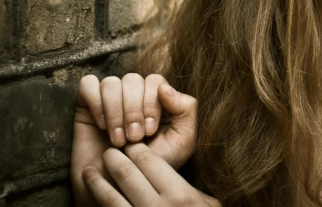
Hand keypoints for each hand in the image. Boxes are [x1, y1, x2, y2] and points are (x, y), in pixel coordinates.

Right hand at [71, 74, 196, 204]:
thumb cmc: (151, 167)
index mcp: (156, 99)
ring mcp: (109, 99)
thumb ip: (186, 110)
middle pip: (133, 79)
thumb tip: (165, 87)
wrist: (119, 188)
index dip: (151, 103)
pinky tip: (101, 126)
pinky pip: (88, 85)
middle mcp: (133, 95)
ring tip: (118, 139)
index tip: (149, 132)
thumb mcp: (181, 141)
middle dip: (133, 111)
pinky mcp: (86, 105)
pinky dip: (96, 103)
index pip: (154, 80)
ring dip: (115, 112)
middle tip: (134, 138)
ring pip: (111, 82)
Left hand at [83, 143, 219, 205]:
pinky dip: (98, 204)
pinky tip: (90, 199)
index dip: (138, 150)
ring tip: (88, 171)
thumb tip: (170, 174)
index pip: (151, 162)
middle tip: (108, 152)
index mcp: (180, 196)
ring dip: (96, 182)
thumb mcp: (208, 206)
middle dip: (114, 159)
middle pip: (128, 175)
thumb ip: (190, 191)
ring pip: (110, 198)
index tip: (131, 145)